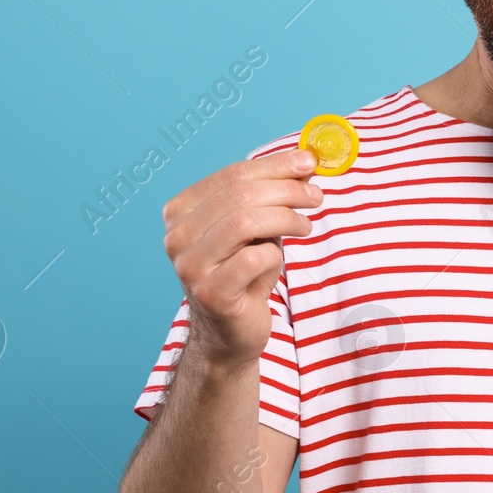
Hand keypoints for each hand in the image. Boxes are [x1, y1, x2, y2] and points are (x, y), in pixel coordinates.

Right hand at [161, 148, 323, 365]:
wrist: (230, 332)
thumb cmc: (245, 273)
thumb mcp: (257, 226)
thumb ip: (274, 193)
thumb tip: (305, 160)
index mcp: (180, 211)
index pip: (233, 174)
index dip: (276, 165)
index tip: (309, 161)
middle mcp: (177, 236)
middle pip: (241, 194)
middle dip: (287, 189)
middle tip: (316, 196)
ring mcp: (189, 266)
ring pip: (245, 221)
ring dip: (286, 217)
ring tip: (306, 225)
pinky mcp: (210, 293)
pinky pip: (253, 258)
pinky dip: (275, 253)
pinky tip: (279, 259)